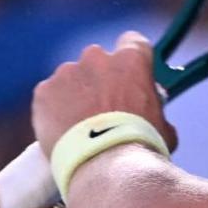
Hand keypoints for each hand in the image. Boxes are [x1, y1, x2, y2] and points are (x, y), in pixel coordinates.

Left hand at [32, 31, 177, 157]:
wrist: (105, 166)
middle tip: (103, 109)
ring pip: (71, 79)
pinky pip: (49, 96)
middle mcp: (97, 58)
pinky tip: (62, 132)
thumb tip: (152, 113)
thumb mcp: (163, 126)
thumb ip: (154, 109)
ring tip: (80, 127)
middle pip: (98, 60)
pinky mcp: (44, 91)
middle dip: (100, 79)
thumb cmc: (140, 147)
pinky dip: (54, 110)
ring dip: (76, 95)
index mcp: (131, 60)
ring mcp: (67, 73)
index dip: (132, 59)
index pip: (133, 42)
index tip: (130, 76)